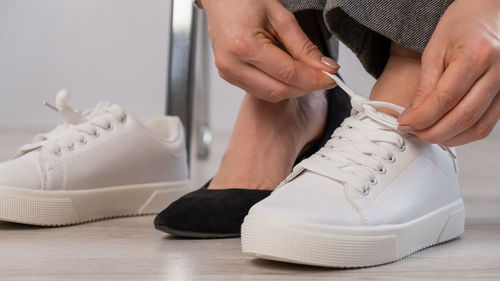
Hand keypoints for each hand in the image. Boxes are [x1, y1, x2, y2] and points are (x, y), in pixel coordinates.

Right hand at [202, 0, 337, 101]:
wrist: (220, 1)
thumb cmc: (245, 1)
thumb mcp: (281, 17)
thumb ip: (303, 46)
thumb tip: (324, 67)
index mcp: (243, 44)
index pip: (287, 73)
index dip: (313, 79)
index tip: (330, 77)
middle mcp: (232, 63)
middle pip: (279, 90)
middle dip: (305, 87)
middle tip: (322, 77)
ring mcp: (228, 72)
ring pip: (270, 95)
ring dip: (293, 89)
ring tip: (305, 74)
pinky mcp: (228, 77)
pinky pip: (260, 91)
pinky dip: (278, 86)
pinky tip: (286, 74)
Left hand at [398, 0, 499, 145]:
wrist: (491, 12)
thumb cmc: (464, 23)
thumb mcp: (436, 49)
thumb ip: (426, 86)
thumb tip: (414, 117)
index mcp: (478, 54)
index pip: (445, 99)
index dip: (421, 118)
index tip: (404, 124)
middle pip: (463, 118)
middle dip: (432, 133)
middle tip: (412, 133)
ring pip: (477, 127)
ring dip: (448, 138)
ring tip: (425, 134)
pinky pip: (486, 124)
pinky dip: (463, 134)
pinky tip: (445, 131)